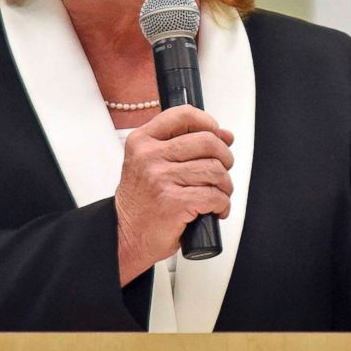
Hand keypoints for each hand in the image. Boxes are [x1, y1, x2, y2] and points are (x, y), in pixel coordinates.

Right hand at [115, 105, 233, 285]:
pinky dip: (222, 204)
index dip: (208, 123)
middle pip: (207, 142)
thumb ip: (181, 144)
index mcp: (143, 141)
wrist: (125, 236)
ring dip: (225, 184)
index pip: (184, 115)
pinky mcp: (174, 203)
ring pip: (214, 170)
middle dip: (224, 157)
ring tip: (218, 193)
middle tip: (221, 170)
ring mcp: (161, 179)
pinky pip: (215, 196)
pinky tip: (215, 209)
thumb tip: (224, 135)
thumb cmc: (141, 201)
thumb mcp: (150, 162)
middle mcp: (149, 156)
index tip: (217, 135)